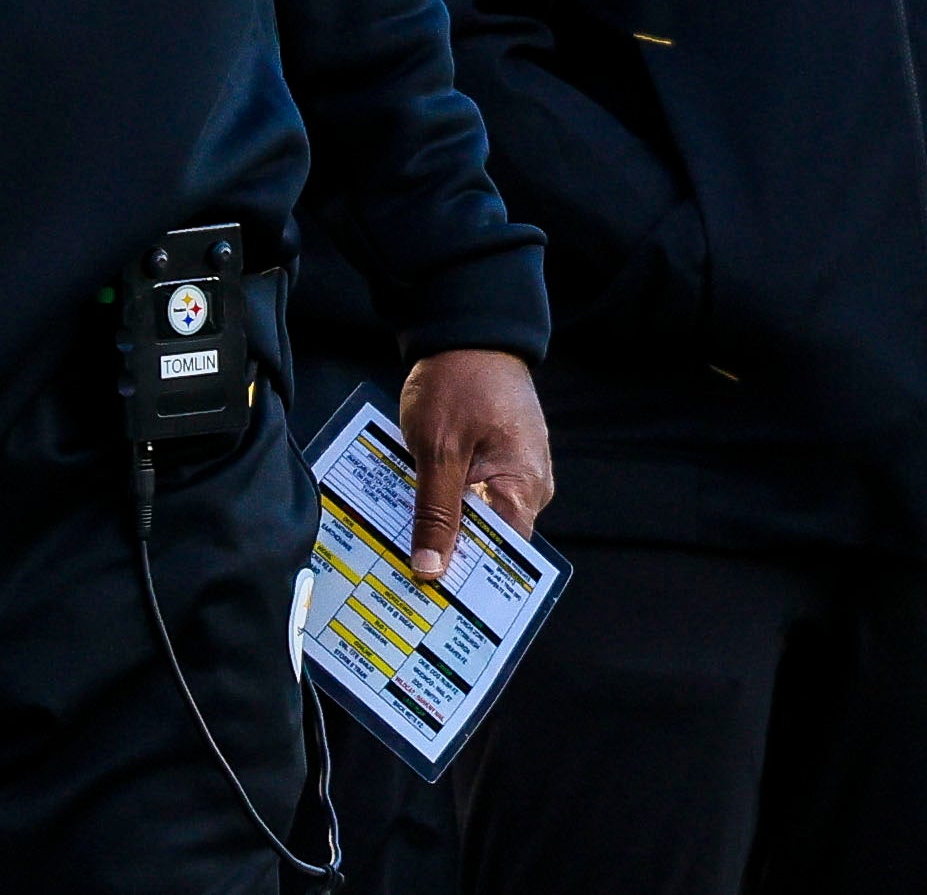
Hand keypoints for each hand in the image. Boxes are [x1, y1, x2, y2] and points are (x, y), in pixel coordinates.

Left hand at [397, 349, 551, 578]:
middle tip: (402, 576)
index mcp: (525, 487)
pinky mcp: (494, 456)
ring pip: (474, 516)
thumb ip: (435, 512)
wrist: (465, 328)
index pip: (501, 555)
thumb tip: (430, 570)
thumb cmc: (458, 382)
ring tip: (398, 547)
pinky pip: (469, 492)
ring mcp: (512, 470)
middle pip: (487, 539)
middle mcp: (528, 485)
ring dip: (439, 526)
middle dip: (447, 555)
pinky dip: (441, 500)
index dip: (466, 578)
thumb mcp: (437, 450)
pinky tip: (408, 508)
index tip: (428, 598)